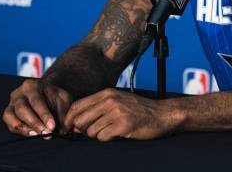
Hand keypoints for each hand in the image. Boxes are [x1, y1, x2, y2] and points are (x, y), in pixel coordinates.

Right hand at [2, 79, 72, 136]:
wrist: (47, 95)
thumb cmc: (55, 97)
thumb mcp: (63, 99)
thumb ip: (62, 112)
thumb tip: (61, 130)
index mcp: (32, 85)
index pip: (36, 101)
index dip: (44, 115)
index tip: (52, 127)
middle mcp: (18, 93)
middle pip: (21, 109)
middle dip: (34, 123)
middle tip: (47, 133)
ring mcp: (11, 104)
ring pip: (10, 116)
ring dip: (25, 129)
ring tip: (38, 135)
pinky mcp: (8, 115)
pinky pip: (10, 125)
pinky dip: (20, 131)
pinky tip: (33, 135)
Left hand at [63, 88, 182, 140]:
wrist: (161, 114)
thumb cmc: (137, 110)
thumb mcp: (117, 101)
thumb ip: (97, 108)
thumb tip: (74, 124)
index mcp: (106, 93)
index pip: (77, 106)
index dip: (70, 119)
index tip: (71, 128)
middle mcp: (109, 101)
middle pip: (80, 119)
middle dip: (82, 130)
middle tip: (93, 132)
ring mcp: (117, 112)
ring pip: (91, 131)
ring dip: (97, 135)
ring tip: (110, 131)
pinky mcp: (123, 125)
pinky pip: (103, 137)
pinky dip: (107, 138)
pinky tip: (117, 133)